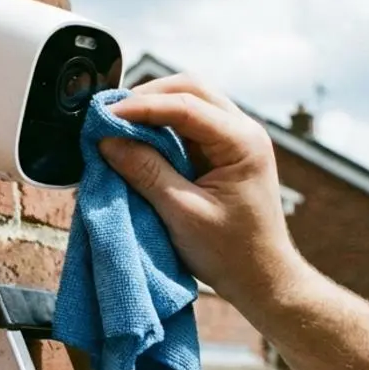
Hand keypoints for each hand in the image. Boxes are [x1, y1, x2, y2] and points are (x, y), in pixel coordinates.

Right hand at [100, 74, 308, 307]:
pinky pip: (188, 126)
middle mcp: (242, 132)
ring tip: (118, 125)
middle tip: (111, 114)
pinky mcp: (221, 153)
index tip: (106, 115)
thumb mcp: (182, 213)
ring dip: (153, 110)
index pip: (186, 105)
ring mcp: (233, 140)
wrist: (262, 279)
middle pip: (190, 89)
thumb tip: (109, 140)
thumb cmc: (232, 253)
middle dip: (148, 97)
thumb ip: (146, 172)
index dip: (142, 106)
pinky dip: (160, 128)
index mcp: (242, 142)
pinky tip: (137, 140)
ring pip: (189, 102)